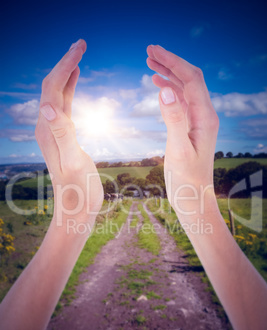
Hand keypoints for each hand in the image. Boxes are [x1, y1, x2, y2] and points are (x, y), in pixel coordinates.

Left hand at [35, 39, 102, 228]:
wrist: (75, 210)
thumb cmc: (78, 192)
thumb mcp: (73, 163)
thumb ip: (63, 134)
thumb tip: (49, 105)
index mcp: (49, 129)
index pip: (52, 88)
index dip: (65, 65)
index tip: (82, 47)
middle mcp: (47, 127)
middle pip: (51, 85)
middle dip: (65, 62)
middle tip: (82, 43)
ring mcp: (54, 131)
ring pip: (56, 92)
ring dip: (66, 71)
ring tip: (79, 54)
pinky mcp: (62, 136)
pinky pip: (63, 104)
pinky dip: (69, 87)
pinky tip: (75, 79)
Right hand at [147, 45, 218, 220]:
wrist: (193, 198)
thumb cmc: (187, 180)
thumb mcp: (178, 151)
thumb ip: (173, 119)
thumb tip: (166, 88)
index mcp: (205, 118)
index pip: (191, 79)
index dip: (173, 62)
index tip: (152, 50)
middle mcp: (205, 116)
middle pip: (190, 79)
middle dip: (171, 62)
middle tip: (149, 51)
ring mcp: (198, 122)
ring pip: (185, 89)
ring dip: (170, 73)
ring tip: (150, 63)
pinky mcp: (191, 129)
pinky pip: (182, 102)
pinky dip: (170, 90)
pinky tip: (159, 86)